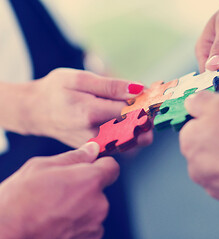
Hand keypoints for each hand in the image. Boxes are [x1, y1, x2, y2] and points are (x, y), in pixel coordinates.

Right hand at [0, 142, 118, 238]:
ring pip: (94, 209)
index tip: (90, 167)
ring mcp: (94, 226)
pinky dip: (77, 225)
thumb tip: (91, 149)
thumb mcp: (42, 167)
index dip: (101, 165)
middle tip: (59, 191)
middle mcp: (99, 204)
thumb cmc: (18, 202)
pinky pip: (88, 227)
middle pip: (100, 190)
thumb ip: (74, 157)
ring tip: (54, 210)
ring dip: (81, 208)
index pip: (112, 167)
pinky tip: (56, 223)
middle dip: (85, 188)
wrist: (5, 235)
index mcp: (91, 181)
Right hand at [22, 68, 151, 147]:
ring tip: (137, 111)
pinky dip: (131, 133)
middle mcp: (94, 134)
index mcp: (90, 113)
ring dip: (141, 127)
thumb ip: (111, 86)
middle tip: (149, 105)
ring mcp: (95, 145)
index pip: (131, 113)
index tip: (153, 96)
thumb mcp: (80, 79)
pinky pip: (122, 146)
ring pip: (132, 142)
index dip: (146, 104)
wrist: (35, 111)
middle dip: (148, 119)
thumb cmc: (56, 90)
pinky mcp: (96, 150)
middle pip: (136, 132)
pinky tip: (128, 120)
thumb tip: (138, 89)